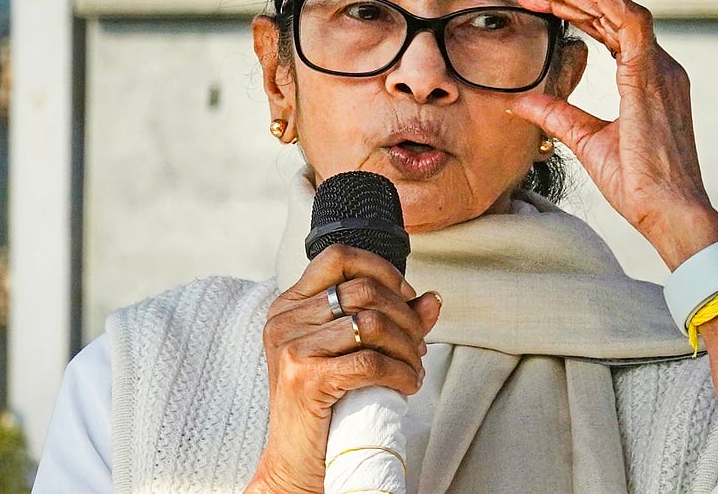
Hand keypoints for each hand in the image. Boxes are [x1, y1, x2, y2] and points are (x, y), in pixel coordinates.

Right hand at [247, 245, 441, 493]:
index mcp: (289, 305)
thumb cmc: (325, 403)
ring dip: (407, 348)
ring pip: (372, 325)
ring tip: (414, 368)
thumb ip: (391, 320)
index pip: (339, 257)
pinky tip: (408, 385)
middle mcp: (284, 320)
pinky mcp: (305, 377)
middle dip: (405, 317)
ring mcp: (291, 347)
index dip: (382, 270)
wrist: (296, 459)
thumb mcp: (353, 352)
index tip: (407, 297)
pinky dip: (401, 373)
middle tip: (419, 345)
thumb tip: (433, 299)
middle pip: (364, 291)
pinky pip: (371, 362)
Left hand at [513, 0, 717, 269]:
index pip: (610, 32)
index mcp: (648, 80)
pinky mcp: (653, 77)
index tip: (538, 3)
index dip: (576, 13)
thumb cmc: (638, 184)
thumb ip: (557, 116)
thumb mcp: (587, 141)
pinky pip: (632, 23)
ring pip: (621, 11)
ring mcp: (661, 70)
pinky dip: (605, 1)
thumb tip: (519, 102)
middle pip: (613, 16)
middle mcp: (660, 68)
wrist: (668, 211)